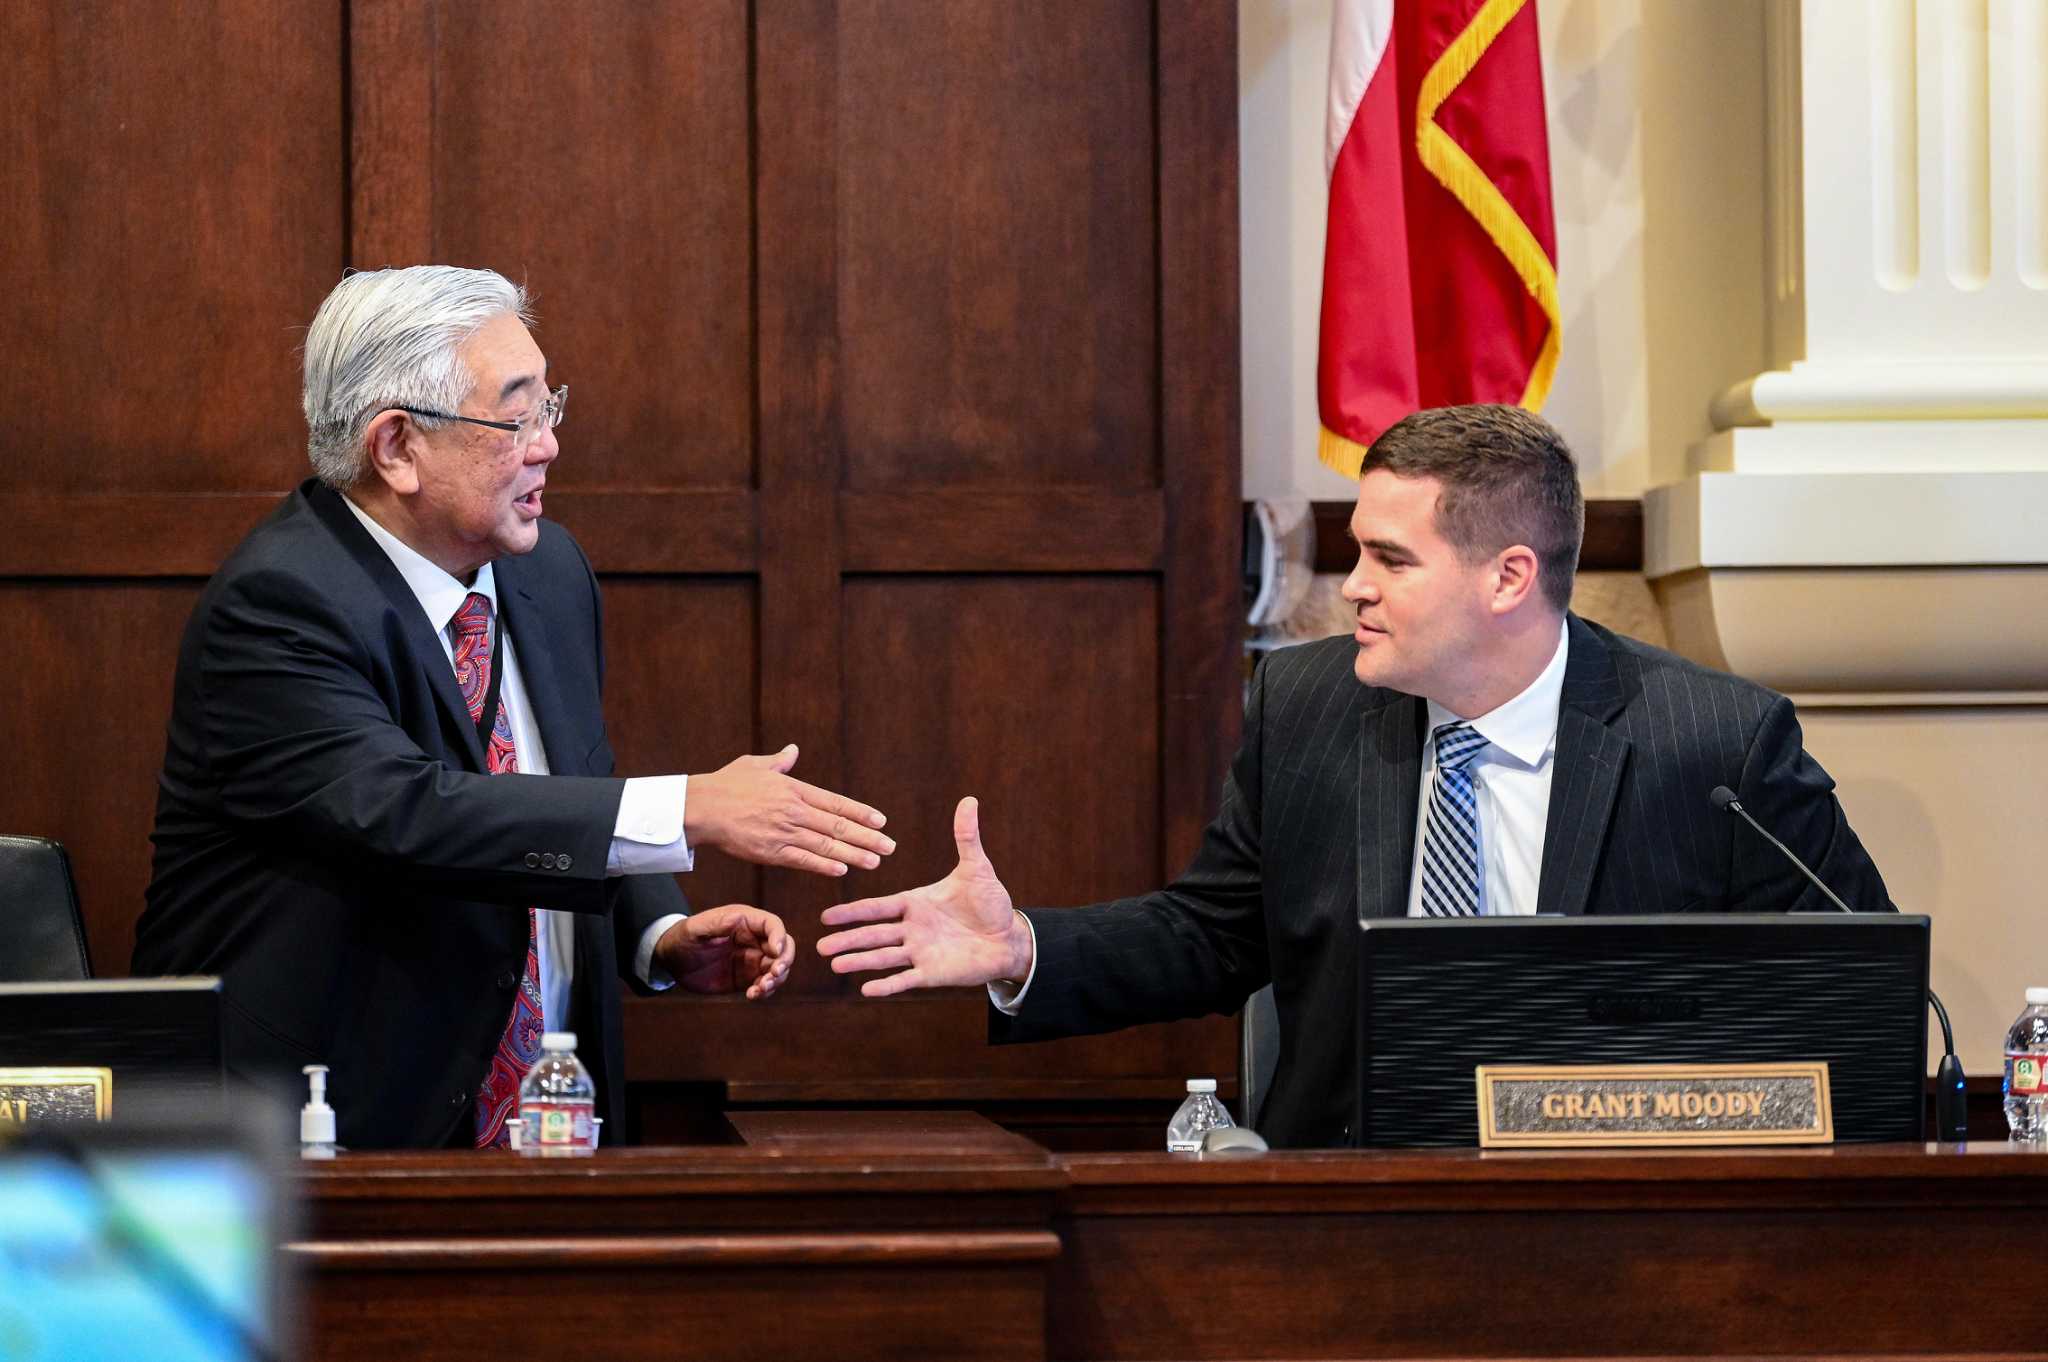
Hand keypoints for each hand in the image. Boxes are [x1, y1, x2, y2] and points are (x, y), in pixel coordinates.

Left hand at [654, 905, 794, 1000]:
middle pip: (784, 947)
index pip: (773, 925)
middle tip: (773, 975)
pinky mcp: (746, 978)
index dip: (780, 937)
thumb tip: (739, 918)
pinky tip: (751, 995)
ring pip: (778, 968)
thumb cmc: (682, 938)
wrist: (672, 960)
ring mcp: (752, 959)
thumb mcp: (695, 929)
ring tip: (758, 989)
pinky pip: (765, 985)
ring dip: (775, 980)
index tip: (775, 953)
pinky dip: (764, 991)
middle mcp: (753, 939)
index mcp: (744, 921)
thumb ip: (716, 924)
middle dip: (784, 961)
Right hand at [687, 744, 894, 876]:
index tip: (881, 821)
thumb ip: (779, 761)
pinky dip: (824, 865)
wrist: (702, 807)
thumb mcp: (756, 765)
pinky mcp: (771, 852)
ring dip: (854, 854)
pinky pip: (803, 860)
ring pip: (826, 845)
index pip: (836, 802)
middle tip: (890, 846)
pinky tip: (842, 869)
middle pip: (838, 825)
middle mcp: (795, 811)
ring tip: (876, 861)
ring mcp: (784, 832)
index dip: (861, 813)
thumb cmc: (726, 784)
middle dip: (867, 837)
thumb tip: (793, 750)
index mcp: (794, 789)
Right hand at [816, 796, 1032, 997]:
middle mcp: (912, 929)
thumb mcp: (976, 868)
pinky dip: (887, 985)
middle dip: (847, 939)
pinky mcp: (933, 973)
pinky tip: (867, 990)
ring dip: (860, 961)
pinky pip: (906, 980)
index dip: (852, 912)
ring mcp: (920, 952)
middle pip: (873, 934)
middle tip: (819, 945)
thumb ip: (966, 837)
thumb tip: (969, 800)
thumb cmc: (992, 903)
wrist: (1011, 937)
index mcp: (915, 903)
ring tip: (835, 965)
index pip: (877, 908)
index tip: (826, 916)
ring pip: (883, 958)